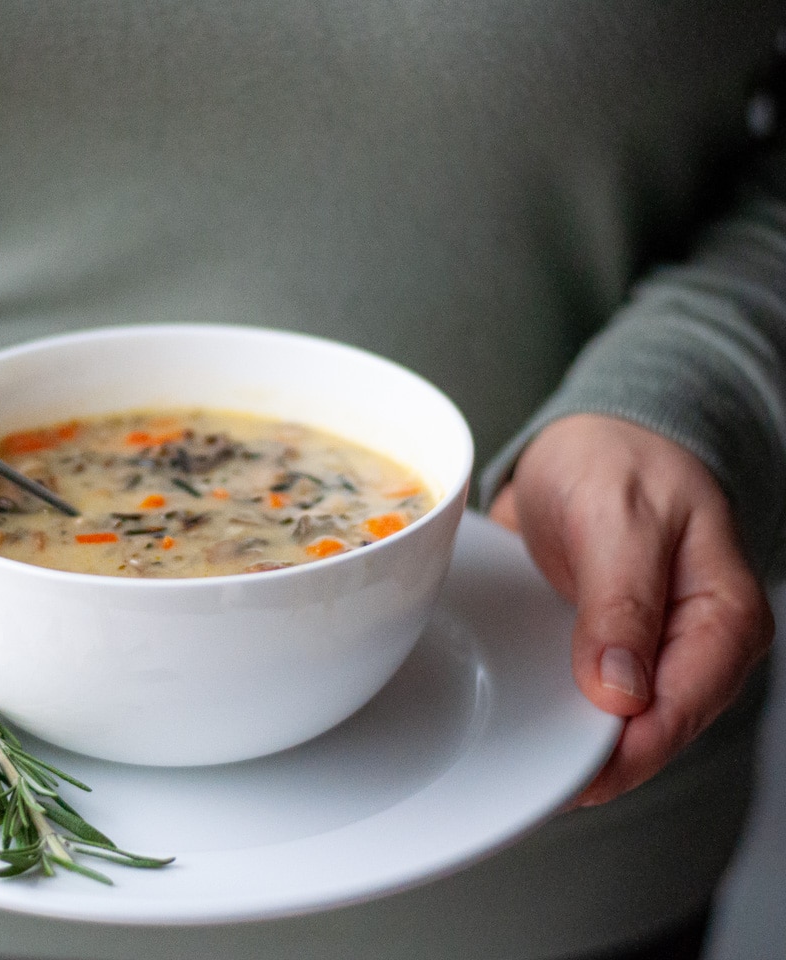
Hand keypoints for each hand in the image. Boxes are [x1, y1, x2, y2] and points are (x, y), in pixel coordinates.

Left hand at [490, 414, 772, 805]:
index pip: (682, 709)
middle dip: (596, 761)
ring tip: (518, 768)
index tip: (575, 778)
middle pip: (654, 731)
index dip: (630, 751)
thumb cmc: (618, 460)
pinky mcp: (606, 649)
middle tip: (529, 785)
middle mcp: (694, 645)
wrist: (588, 439)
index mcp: (724, 617)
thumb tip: (622, 691)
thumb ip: (622, 600)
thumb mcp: (620, 515)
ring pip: (620, 724)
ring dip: (572, 744)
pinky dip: (556, 715)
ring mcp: (650, 651)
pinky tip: (519, 729)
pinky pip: (586, 699)